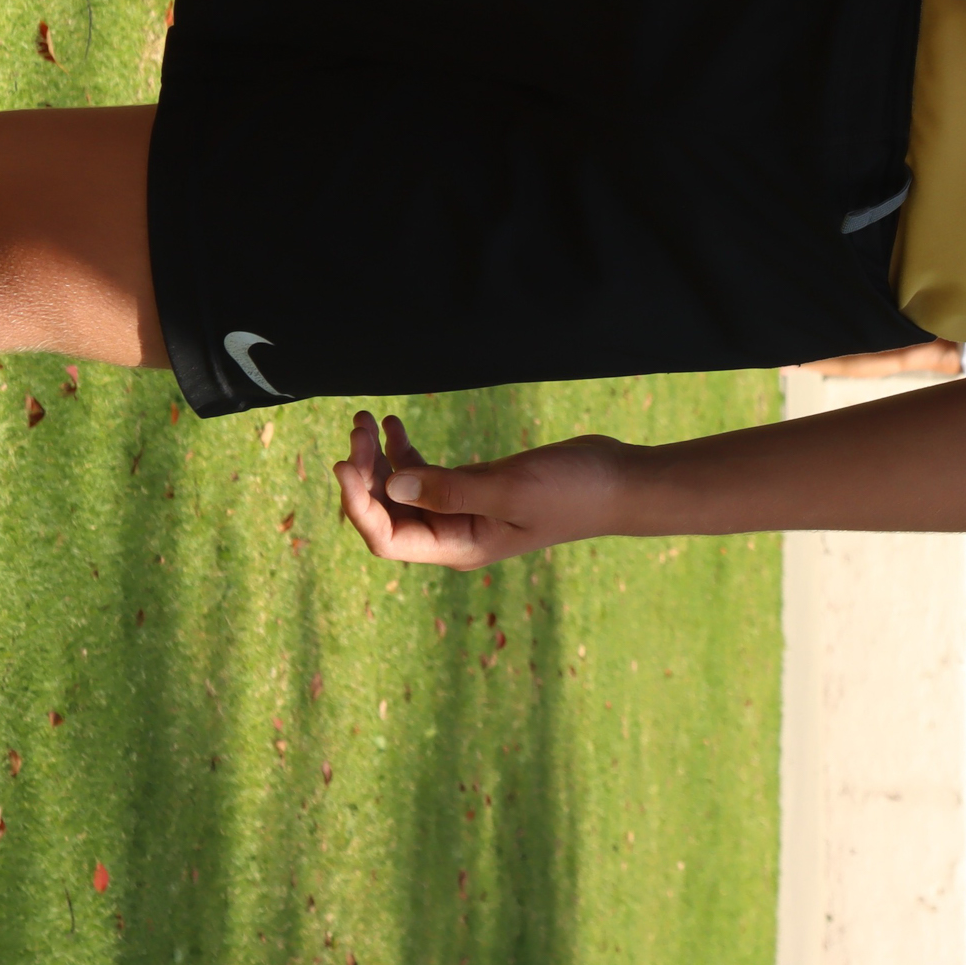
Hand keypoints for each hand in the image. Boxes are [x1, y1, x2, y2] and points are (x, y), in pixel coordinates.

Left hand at [330, 410, 639, 569]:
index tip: (345, 462)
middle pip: (387, 512)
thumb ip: (451, 489)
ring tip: (367, 419)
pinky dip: (405, 452)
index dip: (357, 504)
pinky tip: (393, 425)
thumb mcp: (510, 488)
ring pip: (402, 490)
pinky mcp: (476, 488)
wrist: (620, 482)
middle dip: (365, 473)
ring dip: (379, 458)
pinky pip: (425, 475)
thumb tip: (392, 486)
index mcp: (458, 545)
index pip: (387, 536)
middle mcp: (453, 534)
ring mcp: (463, 511)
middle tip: (358, 426)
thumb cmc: (573, 490)